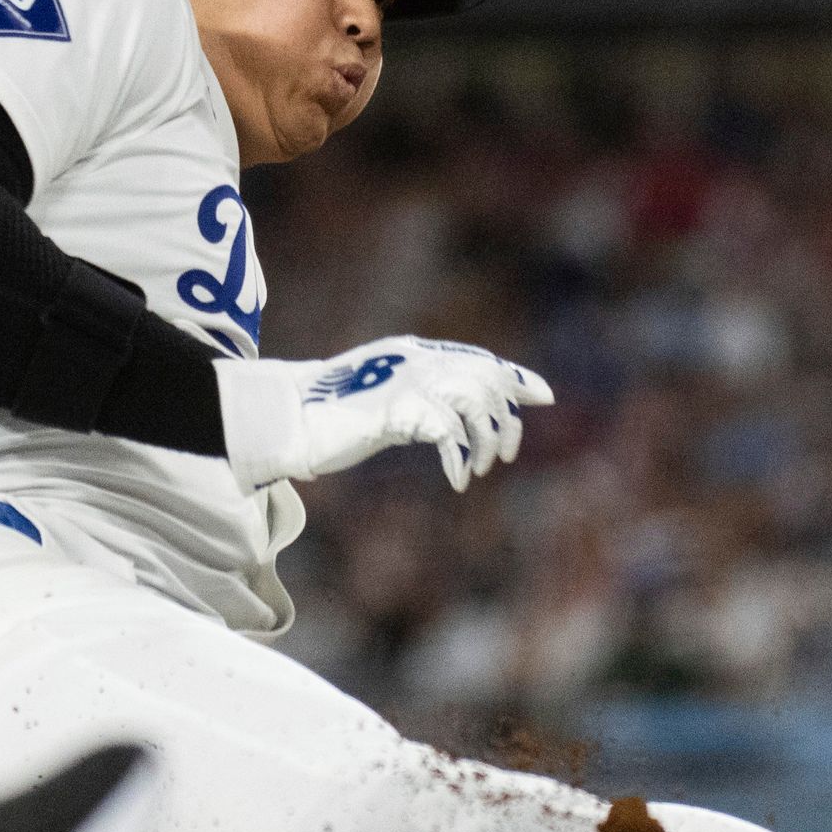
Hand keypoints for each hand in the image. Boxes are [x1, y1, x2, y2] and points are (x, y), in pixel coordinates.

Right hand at [216, 337, 552, 492]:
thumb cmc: (330, 419)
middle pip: (487, 380)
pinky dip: (459, 458)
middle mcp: (416, 359)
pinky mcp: (397, 406)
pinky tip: (455, 478)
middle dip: (505, 421)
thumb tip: (457, 425)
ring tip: (477, 469)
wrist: (287, 420)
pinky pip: (448, 430)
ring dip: (487, 440)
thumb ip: (419, 404)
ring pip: (476, 401)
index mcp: (415, 354)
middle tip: (501, 458)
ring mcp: (407, 379)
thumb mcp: (385, 405)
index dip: (516, 376)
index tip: (545, 396)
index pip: (480, 359)